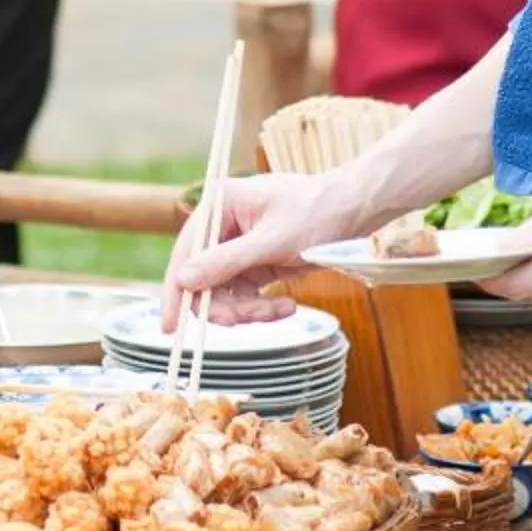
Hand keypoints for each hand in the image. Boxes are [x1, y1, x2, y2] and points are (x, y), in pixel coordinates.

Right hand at [162, 172, 374, 326]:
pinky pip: (246, 295)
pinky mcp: (257, 263)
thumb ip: (226, 262)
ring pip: (225, 293)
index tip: (170, 326)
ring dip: (248, 310)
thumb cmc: (320, 213)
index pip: (186, 252)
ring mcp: (240, 245)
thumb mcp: (273, 241)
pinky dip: (262, 307)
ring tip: (279, 311)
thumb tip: (183, 280)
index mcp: (221, 204)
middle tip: (248, 319)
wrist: (360, 211)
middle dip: (225, 305)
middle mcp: (225, 224)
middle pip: (204, 278)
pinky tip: (286, 306)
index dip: (177, 290)